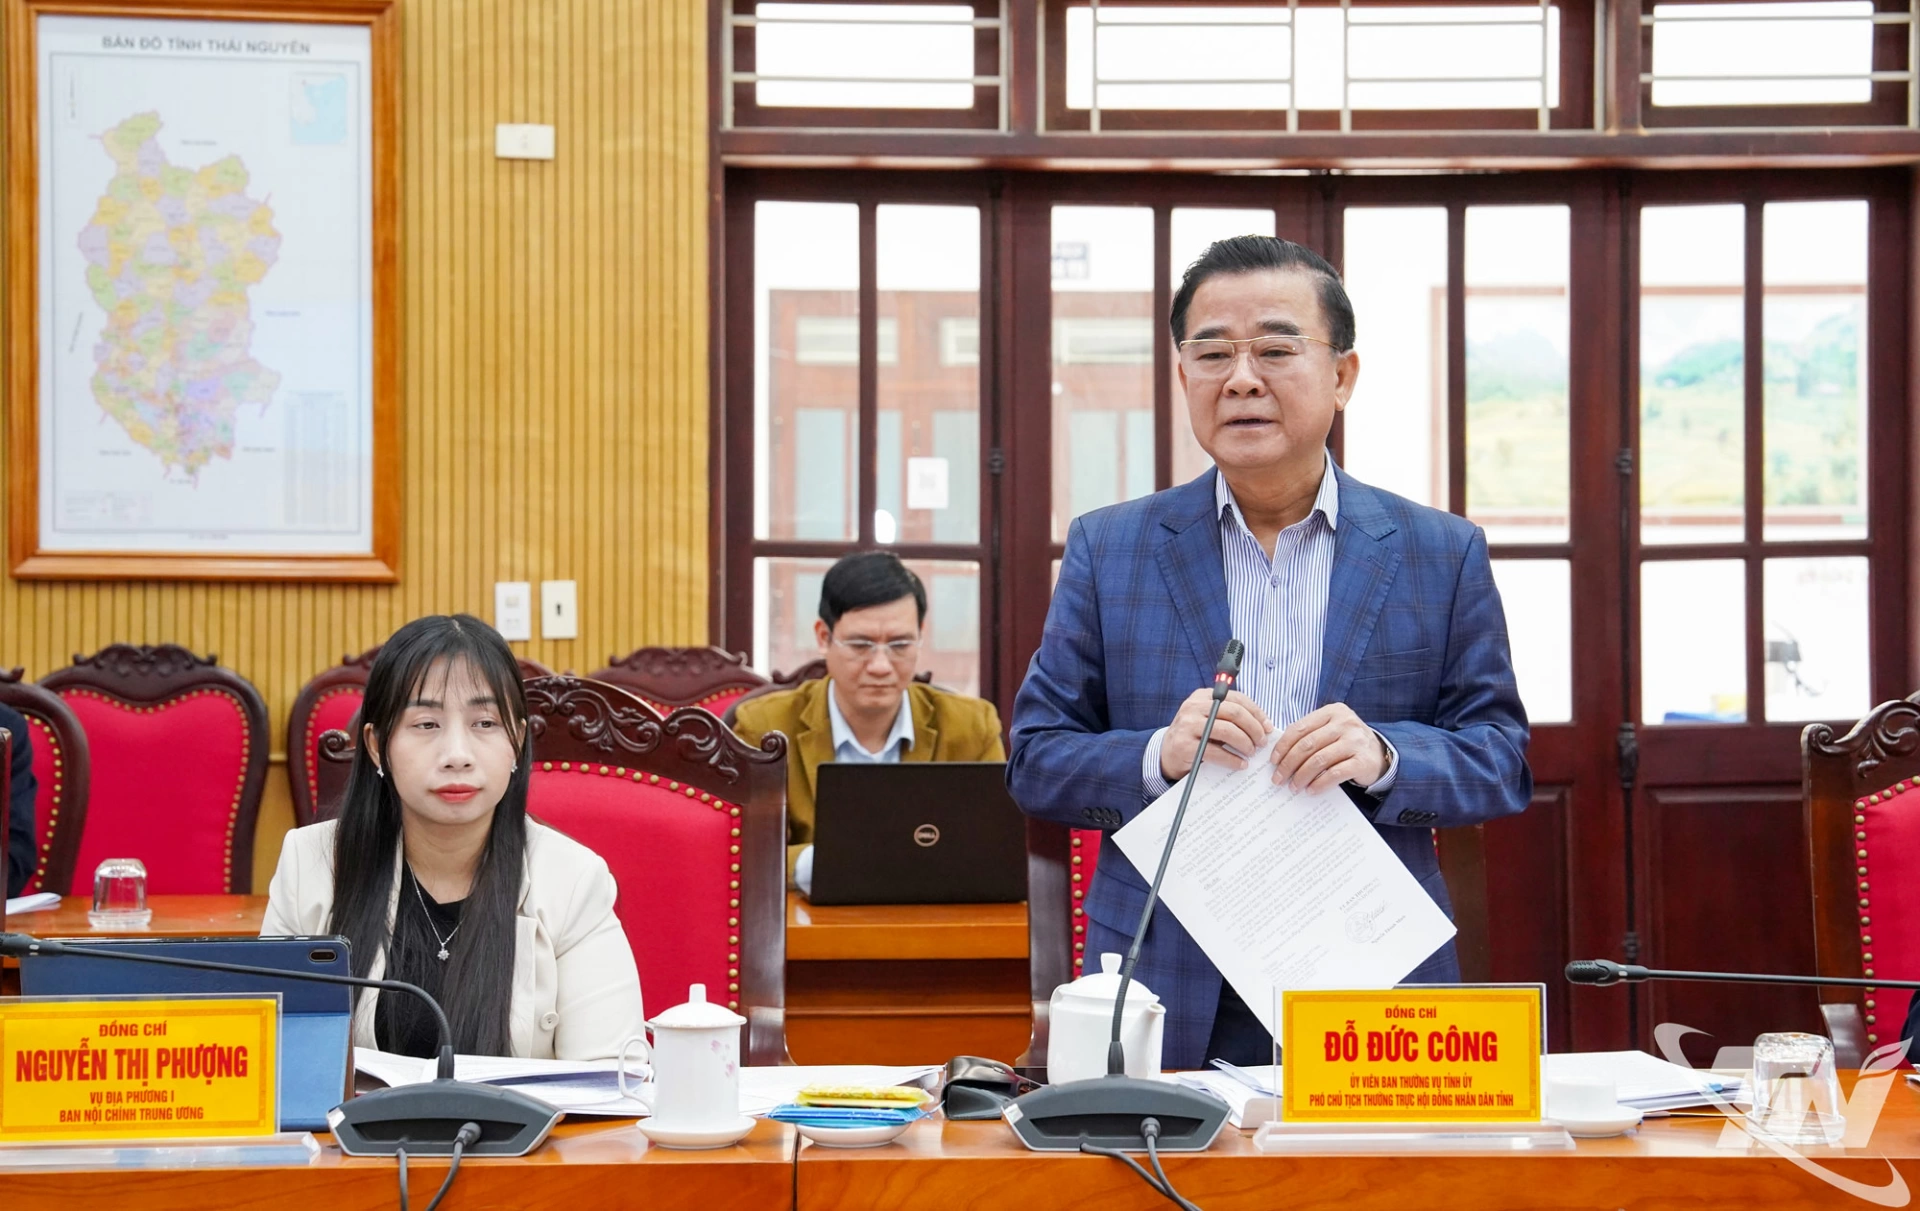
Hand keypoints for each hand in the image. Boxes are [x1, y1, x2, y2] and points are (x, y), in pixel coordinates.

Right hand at [1160, 689, 1271, 781]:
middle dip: (1253, 728)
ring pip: (1227, 731)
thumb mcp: (1208, 718)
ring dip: (1245, 743)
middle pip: (1234, 712)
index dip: (1256, 712)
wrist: (1167, 753)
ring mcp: (1188, 725)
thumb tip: (1263, 725)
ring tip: (1251, 752)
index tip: (1267, 726)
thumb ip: (1230, 716)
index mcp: (1203, 696)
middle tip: (1261, 742)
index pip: (1236, 698)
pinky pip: (1216, 752)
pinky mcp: (1185, 746)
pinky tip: (1240, 764)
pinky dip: (1232, 759)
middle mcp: (1194, 707)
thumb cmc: (1196, 736)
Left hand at [1270, 703, 1386, 792]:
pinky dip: (1319, 784)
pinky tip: (1311, 790)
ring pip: (1319, 760)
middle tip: (1278, 778)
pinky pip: (1335, 774)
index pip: (1300, 728)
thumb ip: (1309, 735)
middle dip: (1289, 764)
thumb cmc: (1347, 742)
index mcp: (1332, 711)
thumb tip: (1279, 755)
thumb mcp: (1330, 730)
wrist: (1380, 755)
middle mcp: (1345, 723)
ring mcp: (1355, 741)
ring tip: (1293, 786)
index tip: (1273, 761)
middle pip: (1307, 744)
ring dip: (1302, 776)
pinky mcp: (1363, 761)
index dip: (1283, 746)